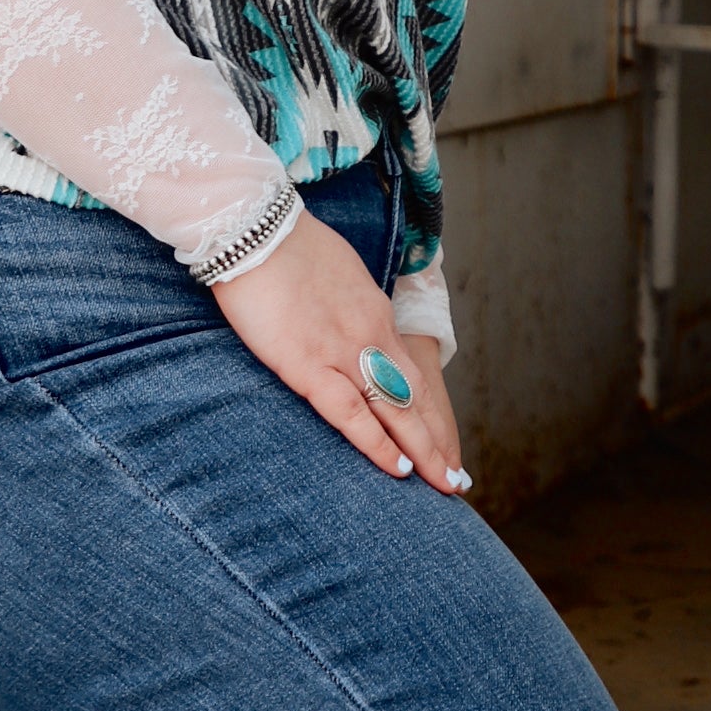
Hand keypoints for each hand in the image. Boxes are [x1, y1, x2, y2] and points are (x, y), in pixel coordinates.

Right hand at [212, 211, 469, 490]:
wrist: (252, 226)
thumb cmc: (284, 246)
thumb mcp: (335, 274)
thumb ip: (350, 307)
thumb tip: (352, 324)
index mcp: (376, 313)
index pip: (413, 373)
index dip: (429, 410)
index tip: (443, 440)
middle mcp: (371, 335)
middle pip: (414, 398)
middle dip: (437, 440)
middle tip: (457, 478)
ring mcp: (343, 351)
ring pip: (395, 410)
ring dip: (421, 449)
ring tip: (442, 484)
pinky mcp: (307, 365)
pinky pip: (350, 414)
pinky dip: (376, 443)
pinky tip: (396, 467)